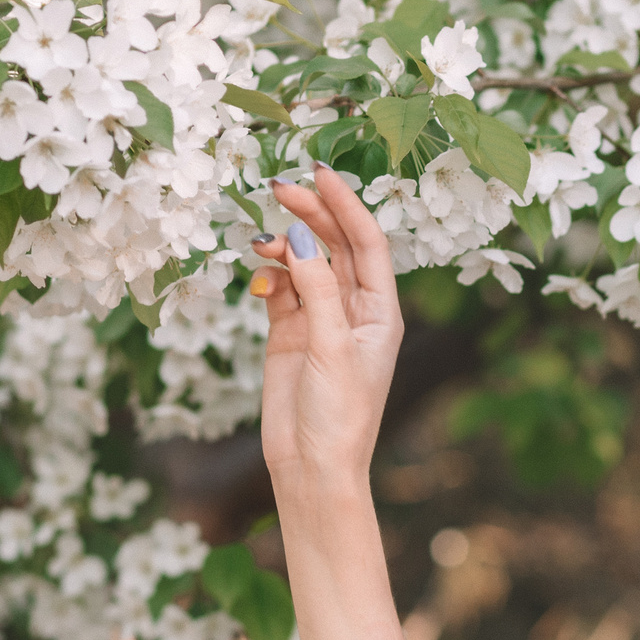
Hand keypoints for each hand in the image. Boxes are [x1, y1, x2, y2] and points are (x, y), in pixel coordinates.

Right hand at [249, 168, 401, 495]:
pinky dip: (268, 275)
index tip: (320, 173)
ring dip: (284, 246)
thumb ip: (317, 291)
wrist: (311, 466)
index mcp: (381, 311)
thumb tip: (300, 239)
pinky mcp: (290, 334)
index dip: (347, 204)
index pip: (367, 242)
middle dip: (310, 214)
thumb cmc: (337, 415)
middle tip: (277, 187)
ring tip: (261, 242)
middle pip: (334, 245)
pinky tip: (258, 273)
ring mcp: (320, 320)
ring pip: (304, 264)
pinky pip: (280, 289)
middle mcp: (354, 310)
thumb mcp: (331, 348)